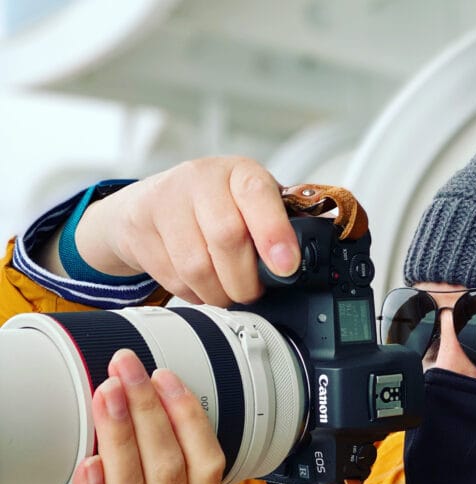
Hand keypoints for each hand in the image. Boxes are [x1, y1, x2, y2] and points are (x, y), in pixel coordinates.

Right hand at [74, 157, 300, 304]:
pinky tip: (200, 285)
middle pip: (227, 239)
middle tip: (251, 293)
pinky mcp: (140, 227)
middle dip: (245, 281)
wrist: (150, 202)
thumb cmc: (214, 207)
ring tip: (226, 292)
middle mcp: (200, 179)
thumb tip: (310, 260)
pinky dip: (193, 294)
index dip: (273, 233)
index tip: (286, 266)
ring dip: (218, 293)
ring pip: (197, 267)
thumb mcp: (251, 205)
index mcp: (238, 172)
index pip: (257, 195)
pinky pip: (173, 278)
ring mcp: (166, 201)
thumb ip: (281, 226)